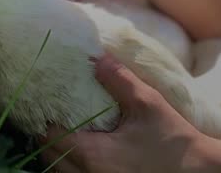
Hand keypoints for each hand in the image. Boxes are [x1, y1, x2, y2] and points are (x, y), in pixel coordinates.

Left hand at [39, 53, 220, 172]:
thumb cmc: (174, 139)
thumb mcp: (148, 104)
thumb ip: (120, 80)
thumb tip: (96, 58)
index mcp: (95, 156)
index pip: (51, 139)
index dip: (45, 121)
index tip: (48, 104)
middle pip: (49, 159)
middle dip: (48, 138)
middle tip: (55, 116)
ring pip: (60, 172)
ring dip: (58, 154)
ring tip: (66, 132)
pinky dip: (72, 166)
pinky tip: (83, 149)